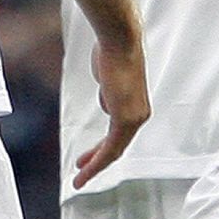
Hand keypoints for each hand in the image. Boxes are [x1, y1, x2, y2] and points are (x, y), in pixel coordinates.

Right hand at [72, 39, 149, 188]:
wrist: (118, 41)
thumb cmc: (112, 52)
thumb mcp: (107, 77)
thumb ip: (108, 93)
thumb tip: (107, 100)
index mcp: (136, 106)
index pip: (119, 135)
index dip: (102, 148)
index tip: (88, 156)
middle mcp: (139, 114)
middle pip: (116, 146)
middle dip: (97, 161)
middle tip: (82, 172)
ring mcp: (134, 118)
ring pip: (113, 151)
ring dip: (95, 166)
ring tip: (80, 178)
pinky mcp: (126, 119)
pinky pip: (110, 147)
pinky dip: (97, 161)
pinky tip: (86, 168)